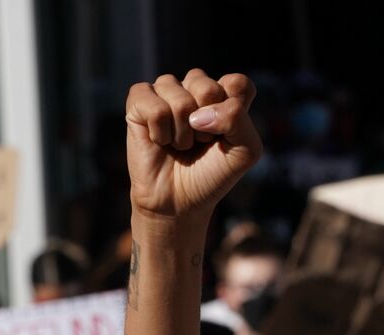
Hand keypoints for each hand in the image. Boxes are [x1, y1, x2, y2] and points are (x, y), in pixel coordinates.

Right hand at [126, 70, 261, 222]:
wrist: (179, 201)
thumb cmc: (212, 174)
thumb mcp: (244, 152)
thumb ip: (238, 120)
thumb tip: (197, 113)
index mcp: (225, 94)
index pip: (238, 83)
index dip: (234, 113)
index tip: (226, 137)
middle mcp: (195, 86)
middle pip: (208, 88)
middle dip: (207, 127)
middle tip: (200, 142)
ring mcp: (166, 90)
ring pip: (181, 101)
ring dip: (182, 134)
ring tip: (180, 144)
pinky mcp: (140, 100)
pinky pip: (155, 109)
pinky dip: (161, 133)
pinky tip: (160, 141)